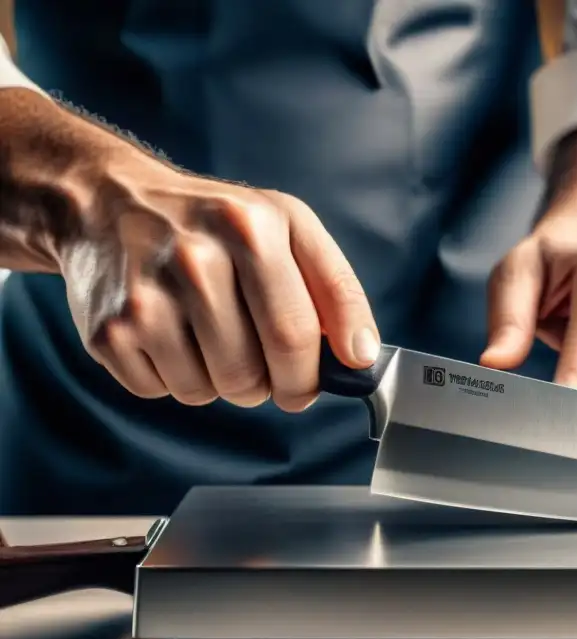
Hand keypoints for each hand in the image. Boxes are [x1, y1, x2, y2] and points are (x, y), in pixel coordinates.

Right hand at [0, 92, 378, 411]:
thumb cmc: (215, 222)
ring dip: (223, 381)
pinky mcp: (108, 332)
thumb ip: (336, 289)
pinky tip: (171, 336)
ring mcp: (146, 298)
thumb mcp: (288, 227)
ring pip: (212, 391)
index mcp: (252, 229)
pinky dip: (177, 378)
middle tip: (269, 369)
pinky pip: (165, 393)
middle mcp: (195, 260)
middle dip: (273, 386)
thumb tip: (360, 356)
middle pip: (254, 374)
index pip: (296, 335)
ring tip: (212, 336)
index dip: (311, 375)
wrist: (108, 200)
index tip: (314, 381)